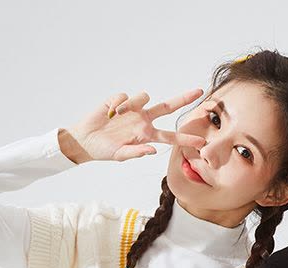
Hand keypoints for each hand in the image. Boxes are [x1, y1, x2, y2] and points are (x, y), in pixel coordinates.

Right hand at [65, 88, 207, 162]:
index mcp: (147, 135)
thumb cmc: (104, 150)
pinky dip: (117, 104)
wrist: (86, 139)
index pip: (170, 136)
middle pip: (167, 107)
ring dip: (132, 104)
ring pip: (144, 96)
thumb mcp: (120, 155)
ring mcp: (133, 109)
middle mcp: (144, 120)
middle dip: (183, 99)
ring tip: (116, 116)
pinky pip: (125, 96)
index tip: (201, 142)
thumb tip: (152, 150)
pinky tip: (109, 113)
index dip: (185, 139)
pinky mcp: (120, 100)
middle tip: (199, 92)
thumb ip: (137, 152)